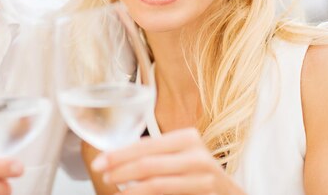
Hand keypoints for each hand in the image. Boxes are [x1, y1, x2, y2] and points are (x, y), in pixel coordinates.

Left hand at [91, 128, 245, 194]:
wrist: (228, 194)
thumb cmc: (199, 175)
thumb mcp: (180, 157)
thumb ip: (156, 155)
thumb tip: (117, 157)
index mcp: (187, 138)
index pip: (145, 145)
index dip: (119, 154)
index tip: (99, 162)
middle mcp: (196, 154)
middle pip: (147, 163)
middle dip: (119, 170)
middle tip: (102, 175)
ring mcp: (203, 176)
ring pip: (155, 182)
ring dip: (129, 188)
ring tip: (114, 189)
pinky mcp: (204, 192)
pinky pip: (166, 193)